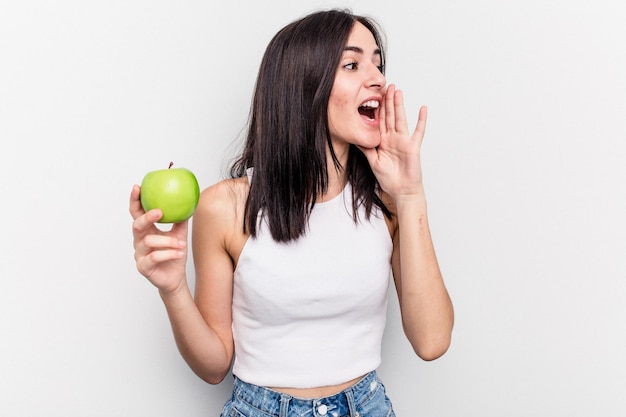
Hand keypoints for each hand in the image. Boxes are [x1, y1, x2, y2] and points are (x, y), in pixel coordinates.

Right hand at [129, 184, 188, 293]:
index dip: (135, 200)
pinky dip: (169, 253)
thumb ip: (180, 220)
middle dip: (147, 217)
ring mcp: (139, 254)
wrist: (175, 278)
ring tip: (181, 244)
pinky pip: (154, 257)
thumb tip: (188, 201)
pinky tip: (179, 253)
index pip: (137, 213)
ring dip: (168, 241)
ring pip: (149, 241)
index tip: (137, 187)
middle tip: (160, 212)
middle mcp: (139, 241)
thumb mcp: (180, 234)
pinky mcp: (143, 267)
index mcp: (146, 230)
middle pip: (136, 225)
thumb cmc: (175, 254)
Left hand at [358, 84, 426, 198]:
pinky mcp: (413, 146)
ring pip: (400, 119)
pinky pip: (418, 131)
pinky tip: (422, 109)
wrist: (401, 191)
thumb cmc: (389, 178)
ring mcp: (403, 141)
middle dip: (387, 101)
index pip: (379, 120)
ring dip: (399, 105)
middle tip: (386, 85)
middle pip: (390, 116)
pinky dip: (421, 120)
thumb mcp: (372, 161)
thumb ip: (365, 148)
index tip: (373, 94)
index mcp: (383, 140)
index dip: (376, 107)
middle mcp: (393, 138)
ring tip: (398, 91)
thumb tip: (353, 137)